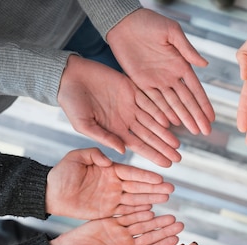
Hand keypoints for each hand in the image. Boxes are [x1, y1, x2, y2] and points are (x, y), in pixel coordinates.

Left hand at [46, 148, 173, 218]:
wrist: (50, 194)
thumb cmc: (60, 173)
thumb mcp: (75, 158)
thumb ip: (92, 154)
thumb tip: (109, 160)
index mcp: (109, 169)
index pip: (131, 173)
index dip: (145, 176)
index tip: (160, 178)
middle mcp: (114, 183)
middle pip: (138, 186)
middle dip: (154, 188)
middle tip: (171, 189)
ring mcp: (112, 197)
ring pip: (136, 199)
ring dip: (151, 199)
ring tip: (166, 199)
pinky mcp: (107, 210)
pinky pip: (126, 211)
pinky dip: (138, 212)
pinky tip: (152, 211)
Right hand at [50, 211, 183, 244]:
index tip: (177, 241)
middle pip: (150, 237)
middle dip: (165, 231)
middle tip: (180, 224)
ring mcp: (119, 233)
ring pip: (142, 224)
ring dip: (156, 220)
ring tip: (171, 215)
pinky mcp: (110, 221)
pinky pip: (127, 214)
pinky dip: (138, 211)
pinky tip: (151, 207)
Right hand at [58, 55, 180, 166]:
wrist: (68, 76)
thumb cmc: (71, 102)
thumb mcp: (83, 124)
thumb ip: (103, 137)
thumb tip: (122, 152)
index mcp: (115, 130)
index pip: (138, 146)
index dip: (152, 155)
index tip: (167, 165)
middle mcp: (126, 119)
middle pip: (149, 135)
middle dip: (163, 147)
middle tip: (178, 158)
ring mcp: (130, 104)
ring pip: (152, 120)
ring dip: (164, 132)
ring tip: (177, 144)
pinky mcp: (131, 88)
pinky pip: (148, 100)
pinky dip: (158, 110)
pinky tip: (168, 121)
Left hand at [107, 9, 213, 135]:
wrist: (123, 22)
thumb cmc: (149, 22)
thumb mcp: (171, 32)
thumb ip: (187, 49)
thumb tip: (205, 65)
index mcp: (180, 65)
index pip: (195, 89)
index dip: (203, 104)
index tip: (211, 117)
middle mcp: (170, 76)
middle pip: (186, 101)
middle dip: (196, 116)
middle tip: (205, 131)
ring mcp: (156, 81)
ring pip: (172, 104)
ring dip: (182, 118)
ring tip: (192, 131)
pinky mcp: (141, 83)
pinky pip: (153, 101)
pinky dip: (162, 112)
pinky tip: (170, 123)